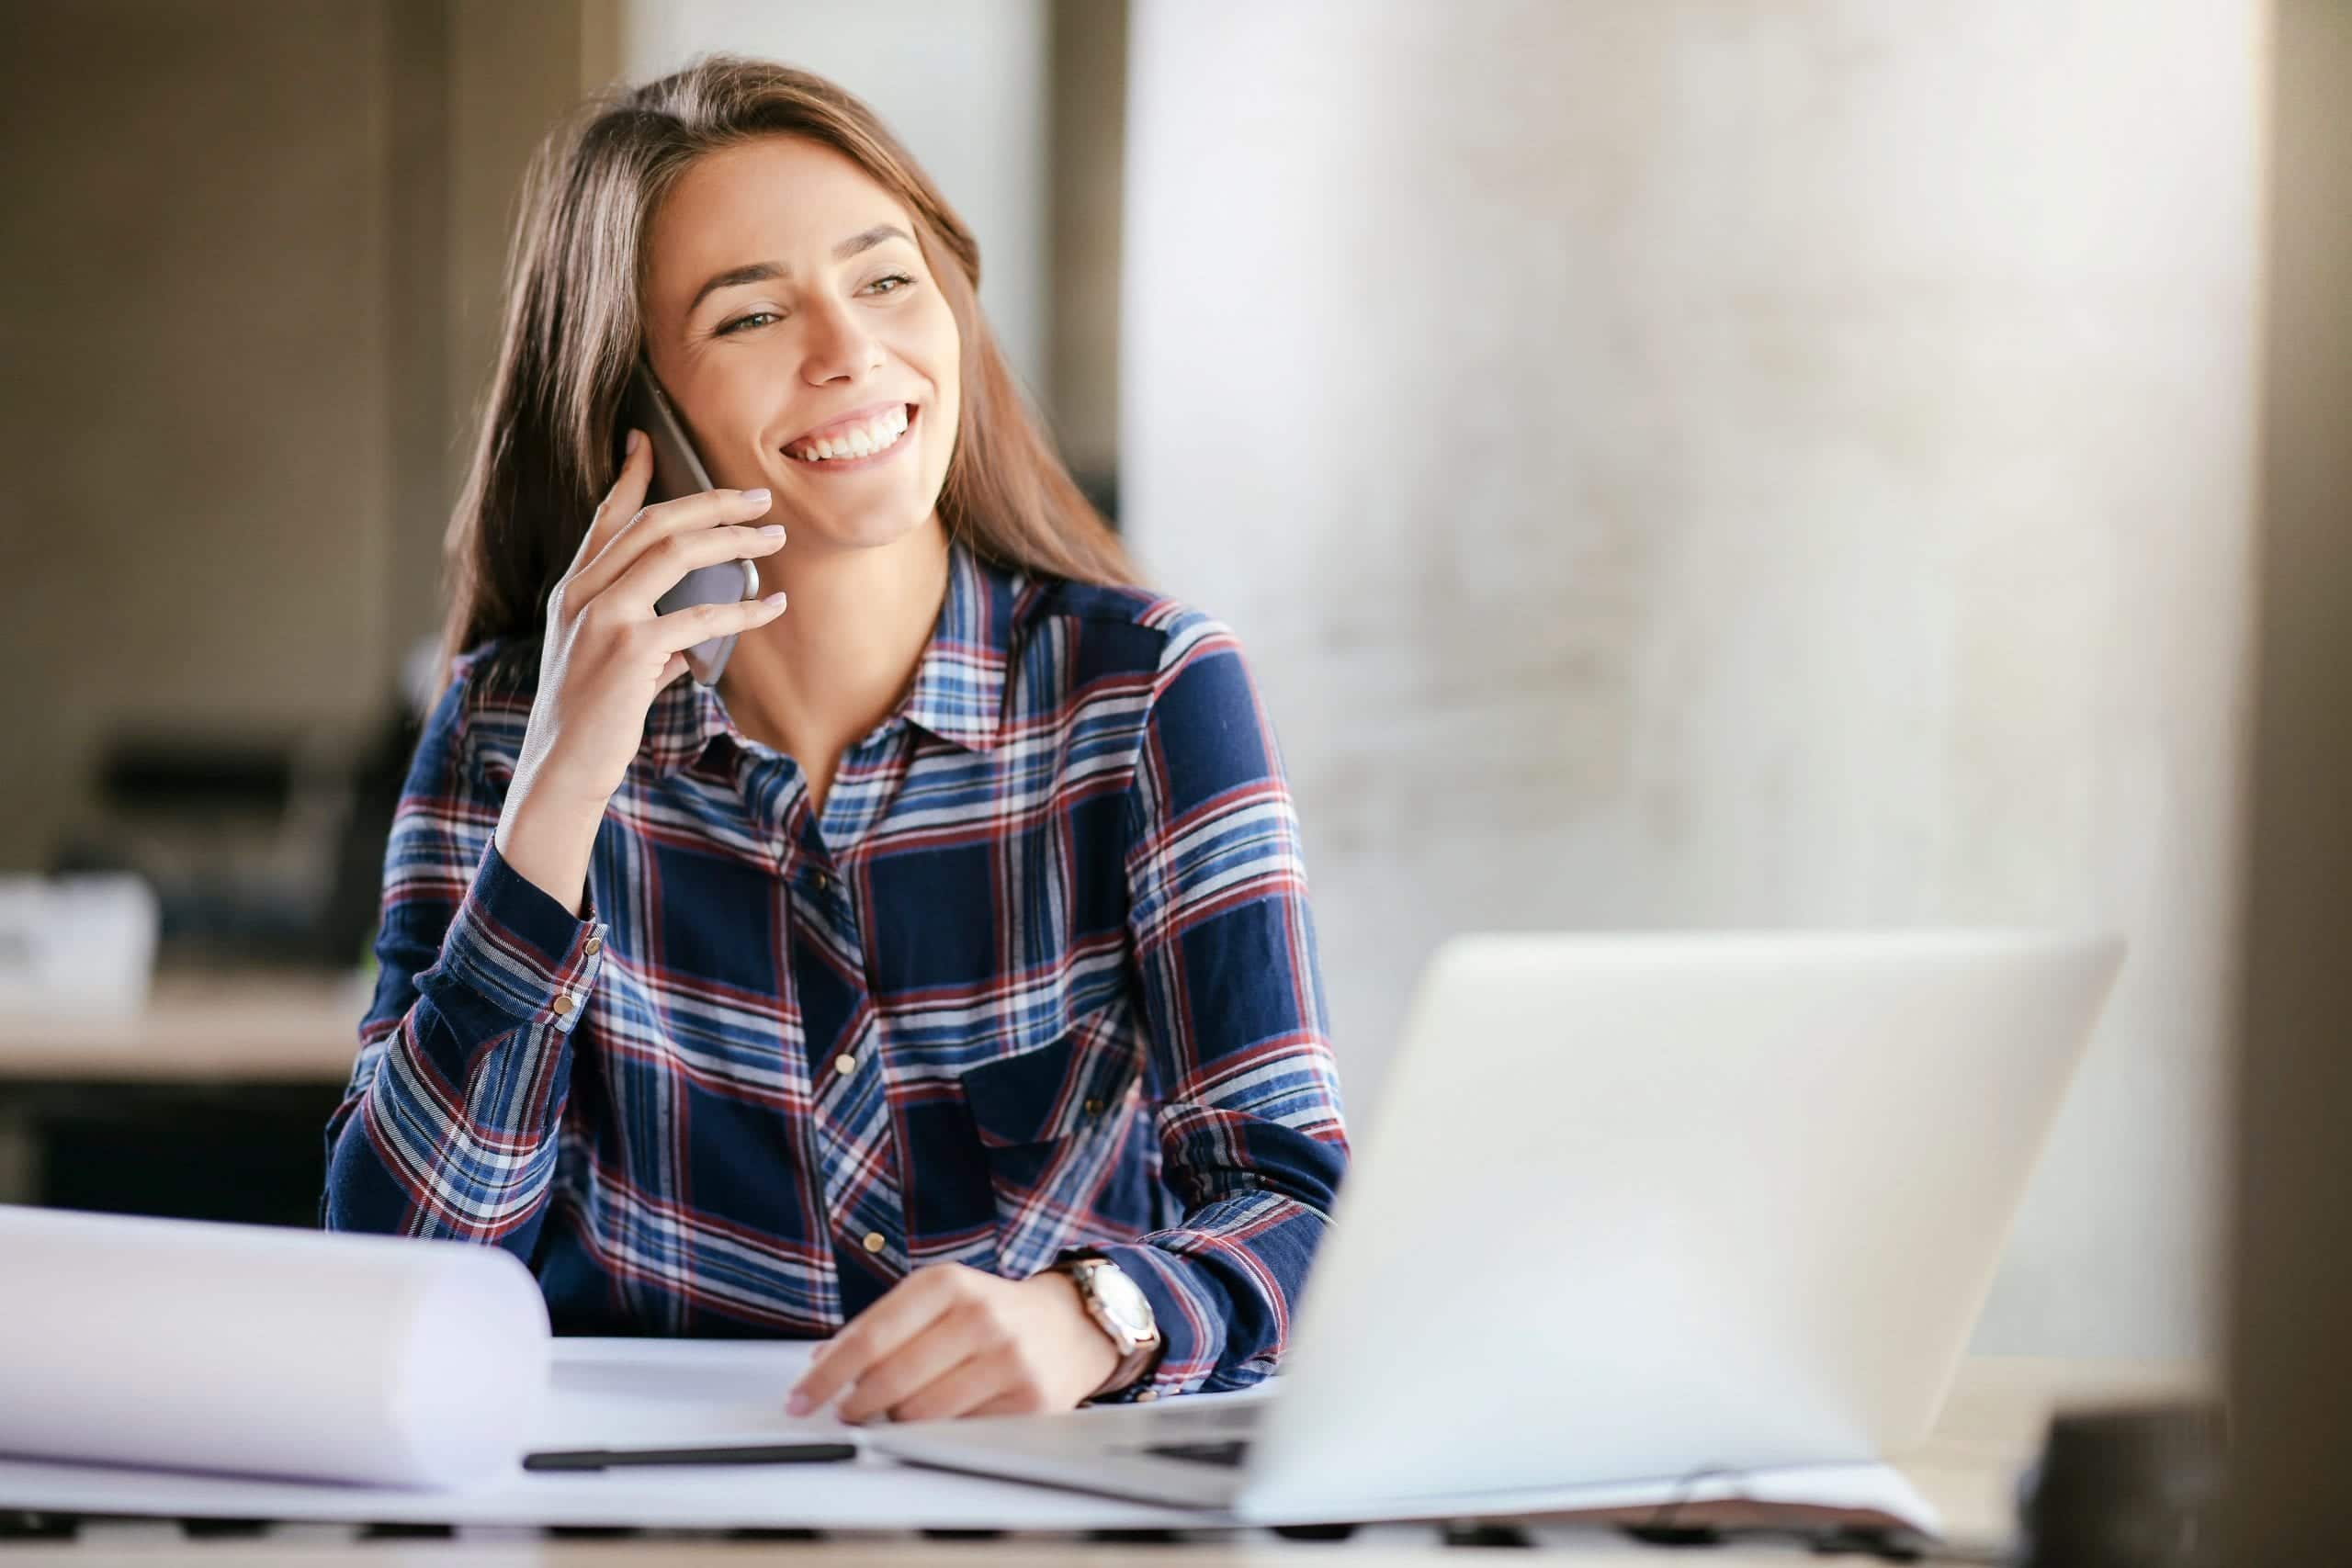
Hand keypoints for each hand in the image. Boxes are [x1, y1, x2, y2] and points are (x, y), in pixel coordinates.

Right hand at [491, 429, 789, 911]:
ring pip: (675, 553)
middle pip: (653, 523)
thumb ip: (647, 643)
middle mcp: (583, 593)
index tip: (646, 440)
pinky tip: (771, 605)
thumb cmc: (591, 721)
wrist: (561, 769)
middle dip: (710, 502)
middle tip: (758, 498)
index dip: (628, 476)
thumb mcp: (608, 666)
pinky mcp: (630, 650)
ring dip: (733, 539)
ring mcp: (604, 618)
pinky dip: (743, 611)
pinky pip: (699, 618)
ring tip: (774, 536)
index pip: (604, 518)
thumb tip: (691, 647)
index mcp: (574, 590)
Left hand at [784, 1264, 1120, 1423]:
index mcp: (948, 1283)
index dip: (827, 1374)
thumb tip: (819, 1362)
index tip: (800, 1398)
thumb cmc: (991, 1314)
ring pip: (921, 1412)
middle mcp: (979, 1316)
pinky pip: (959, 1432)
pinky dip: (936, 1433)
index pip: (870, 1336)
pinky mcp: (1029, 1401)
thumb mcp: (940, 1298)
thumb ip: (882, 1325)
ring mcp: (1007, 1359)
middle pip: (891, 1378)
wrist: (1071, 1326)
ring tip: (896, 1412)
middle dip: (856, 1404)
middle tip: (846, 1411)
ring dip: (895, 1421)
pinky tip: (939, 1418)